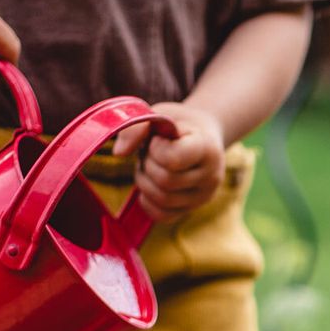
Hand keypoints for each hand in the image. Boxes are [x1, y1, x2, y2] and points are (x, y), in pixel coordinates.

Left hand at [113, 102, 225, 222]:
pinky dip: (147, 201)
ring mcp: (202, 197)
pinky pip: (162, 215)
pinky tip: (149, 184)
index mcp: (208, 148)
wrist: (202, 137)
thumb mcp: (161, 115)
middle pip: (166, 181)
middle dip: (148, 165)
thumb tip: (119, 153)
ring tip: (149, 166)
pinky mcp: (190, 210)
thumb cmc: (178, 124)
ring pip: (162, 200)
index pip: (173, 159)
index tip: (158, 139)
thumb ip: (138, 126)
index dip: (156, 149)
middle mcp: (211, 177)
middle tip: (150, 153)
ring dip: (145, 182)